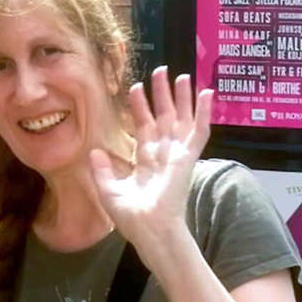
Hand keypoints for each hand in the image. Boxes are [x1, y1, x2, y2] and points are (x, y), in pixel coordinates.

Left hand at [90, 67, 212, 266]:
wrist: (149, 229)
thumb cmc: (131, 217)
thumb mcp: (109, 190)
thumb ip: (102, 170)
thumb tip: (94, 151)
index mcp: (146, 161)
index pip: (144, 127)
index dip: (140, 107)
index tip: (135, 88)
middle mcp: (163, 154)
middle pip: (164, 117)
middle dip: (162, 95)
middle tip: (160, 71)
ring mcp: (177, 154)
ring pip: (182, 119)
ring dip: (183, 97)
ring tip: (184, 75)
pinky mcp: (188, 157)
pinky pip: (199, 131)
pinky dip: (204, 112)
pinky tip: (207, 93)